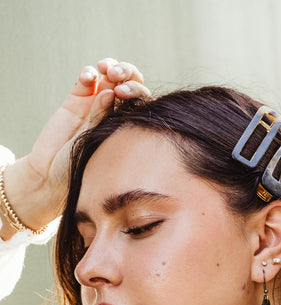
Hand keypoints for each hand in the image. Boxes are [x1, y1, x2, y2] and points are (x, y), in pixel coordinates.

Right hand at [1, 59, 149, 237]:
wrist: (54, 176)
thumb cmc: (86, 169)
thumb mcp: (101, 146)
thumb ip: (106, 121)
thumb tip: (112, 93)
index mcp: (130, 125)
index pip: (141, 101)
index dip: (136, 90)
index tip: (124, 93)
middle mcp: (116, 113)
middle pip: (129, 83)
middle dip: (125, 73)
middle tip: (116, 75)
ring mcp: (96, 105)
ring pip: (109, 77)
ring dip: (110, 67)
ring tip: (105, 71)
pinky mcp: (76, 101)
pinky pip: (87, 81)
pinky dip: (89, 74)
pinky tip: (88, 77)